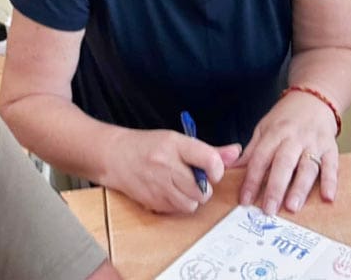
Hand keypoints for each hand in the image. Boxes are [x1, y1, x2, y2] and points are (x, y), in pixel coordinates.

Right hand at [103, 128, 241, 213]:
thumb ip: (208, 151)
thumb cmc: (148, 146)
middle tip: (193, 178)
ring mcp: (158, 185)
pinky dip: (177, 204)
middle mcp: (166, 164)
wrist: (113, 155)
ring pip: (192, 204)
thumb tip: (237, 152)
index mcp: (175, 144)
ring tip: (179, 185)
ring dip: (191, 198)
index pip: (208, 159)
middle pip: (202, 189)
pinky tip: (167, 191)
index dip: (217, 169)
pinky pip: (177, 210)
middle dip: (203, 187)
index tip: (214, 170)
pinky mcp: (152, 201)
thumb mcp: (176, 140)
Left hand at [235, 91, 338, 214]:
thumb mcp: (264, 128)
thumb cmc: (285, 118)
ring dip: (299, 188)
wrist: (313, 99)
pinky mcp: (331, 148)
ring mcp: (313, 143)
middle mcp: (293, 138)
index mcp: (273, 133)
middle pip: (282, 164)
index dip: (251, 180)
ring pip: (306, 167)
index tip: (245, 200)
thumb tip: (230, 168)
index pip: (259, 158)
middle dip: (274, 187)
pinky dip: (330, 181)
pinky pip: (331, 166)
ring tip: (292, 207)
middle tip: (268, 209)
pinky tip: (327, 197)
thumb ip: (252, 150)